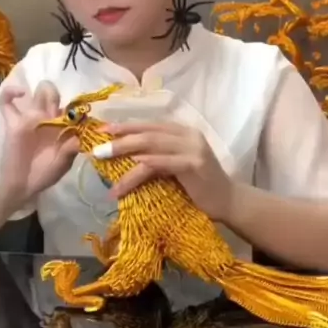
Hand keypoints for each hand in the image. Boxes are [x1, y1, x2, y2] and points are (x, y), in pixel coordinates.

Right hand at [0, 81, 79, 202]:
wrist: (23, 186)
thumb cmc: (45, 174)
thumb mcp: (62, 164)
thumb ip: (69, 150)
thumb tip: (78, 137)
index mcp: (61, 127)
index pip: (70, 110)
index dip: (76, 110)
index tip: (80, 116)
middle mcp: (47, 119)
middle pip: (52, 95)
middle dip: (57, 94)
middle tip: (56, 103)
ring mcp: (30, 119)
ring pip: (36, 93)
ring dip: (43, 89)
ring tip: (43, 94)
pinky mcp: (13, 124)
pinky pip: (6, 103)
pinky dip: (10, 93)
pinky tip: (20, 93)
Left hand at [97, 121, 231, 221]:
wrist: (229, 202)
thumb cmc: (201, 187)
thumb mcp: (177, 167)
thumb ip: (158, 157)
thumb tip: (127, 156)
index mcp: (183, 132)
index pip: (150, 125)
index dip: (126, 126)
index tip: (102, 130)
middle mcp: (188, 135)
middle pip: (147, 132)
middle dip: (119, 137)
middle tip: (97, 145)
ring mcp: (192, 148)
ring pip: (150, 146)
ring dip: (123, 153)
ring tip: (102, 160)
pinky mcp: (193, 164)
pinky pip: (160, 164)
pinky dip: (141, 167)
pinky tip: (126, 173)